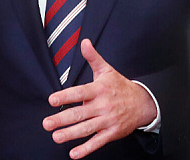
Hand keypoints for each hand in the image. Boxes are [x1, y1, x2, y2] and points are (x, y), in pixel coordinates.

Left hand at [42, 39, 156, 158]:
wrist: (143, 102)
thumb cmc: (120, 86)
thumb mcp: (106, 70)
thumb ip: (93, 57)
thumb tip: (84, 42)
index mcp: (99, 89)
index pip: (80, 92)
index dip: (66, 96)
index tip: (52, 100)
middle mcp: (103, 105)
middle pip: (80, 113)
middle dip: (62, 119)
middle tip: (47, 123)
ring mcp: (108, 120)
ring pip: (87, 129)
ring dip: (70, 134)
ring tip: (56, 137)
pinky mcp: (112, 133)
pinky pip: (98, 142)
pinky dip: (86, 149)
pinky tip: (74, 153)